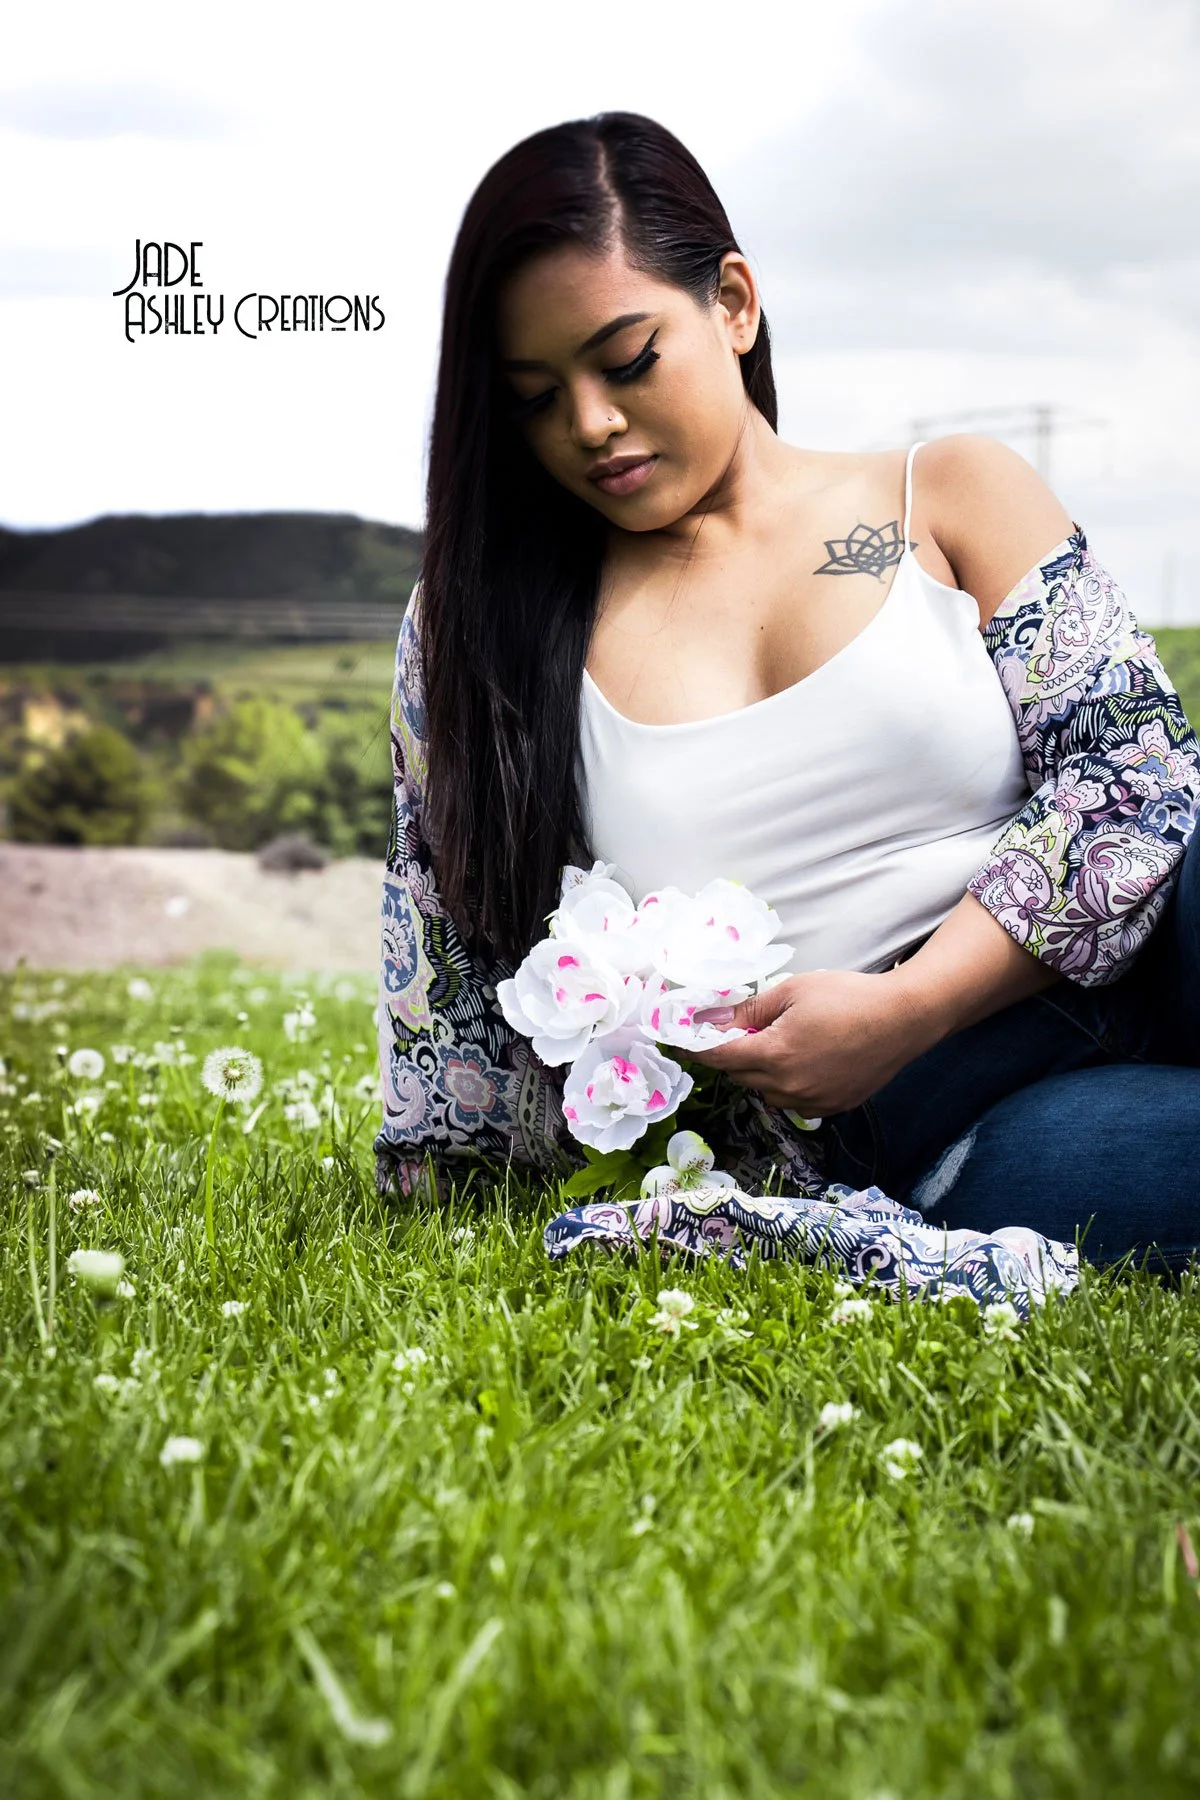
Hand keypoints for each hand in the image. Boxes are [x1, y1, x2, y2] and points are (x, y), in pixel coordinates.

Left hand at [689, 968, 934, 1117]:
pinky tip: (804, 1059)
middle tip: (740, 1030)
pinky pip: (794, 1100)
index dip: (696, 1048)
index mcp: (775, 1055)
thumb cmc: (848, 997)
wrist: (904, 1018)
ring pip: (766, 1091)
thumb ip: (748, 1011)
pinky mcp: (832, 1107)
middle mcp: (790, 1086)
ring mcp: (812, 1101)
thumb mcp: (792, 992)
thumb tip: (708, 1019)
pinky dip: (787, 1083)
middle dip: (734, 1054)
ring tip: (781, 1041)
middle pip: (741, 1076)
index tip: (678, 1041)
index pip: (720, 1058)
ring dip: (761, 1071)